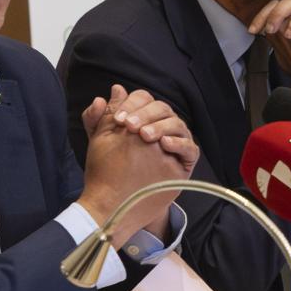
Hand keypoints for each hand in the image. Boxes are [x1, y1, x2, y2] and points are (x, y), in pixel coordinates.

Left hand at [78, 86, 197, 241]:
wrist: (119, 200)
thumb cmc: (109, 168)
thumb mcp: (100, 141)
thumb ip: (99, 117)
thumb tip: (115, 90)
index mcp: (143, 117)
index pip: (144, 99)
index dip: (132, 104)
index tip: (118, 119)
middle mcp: (161, 126)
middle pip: (161, 108)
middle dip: (145, 114)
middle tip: (128, 127)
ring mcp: (175, 142)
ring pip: (177, 124)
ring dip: (161, 126)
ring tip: (144, 136)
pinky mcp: (185, 160)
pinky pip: (190, 147)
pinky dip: (179, 143)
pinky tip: (164, 145)